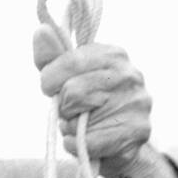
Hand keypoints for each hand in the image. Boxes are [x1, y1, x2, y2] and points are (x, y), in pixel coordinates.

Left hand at [33, 27, 153, 177]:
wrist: (117, 147)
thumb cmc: (88, 107)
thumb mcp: (67, 78)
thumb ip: (52, 57)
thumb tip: (41, 31)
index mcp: (114, 55)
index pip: (70, 61)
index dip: (50, 79)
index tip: (51, 88)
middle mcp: (130, 75)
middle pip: (71, 91)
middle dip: (62, 106)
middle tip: (71, 111)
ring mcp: (136, 104)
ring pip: (78, 119)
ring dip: (68, 127)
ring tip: (80, 126)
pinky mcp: (137, 132)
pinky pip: (87, 142)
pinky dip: (75, 145)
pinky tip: (84, 142)